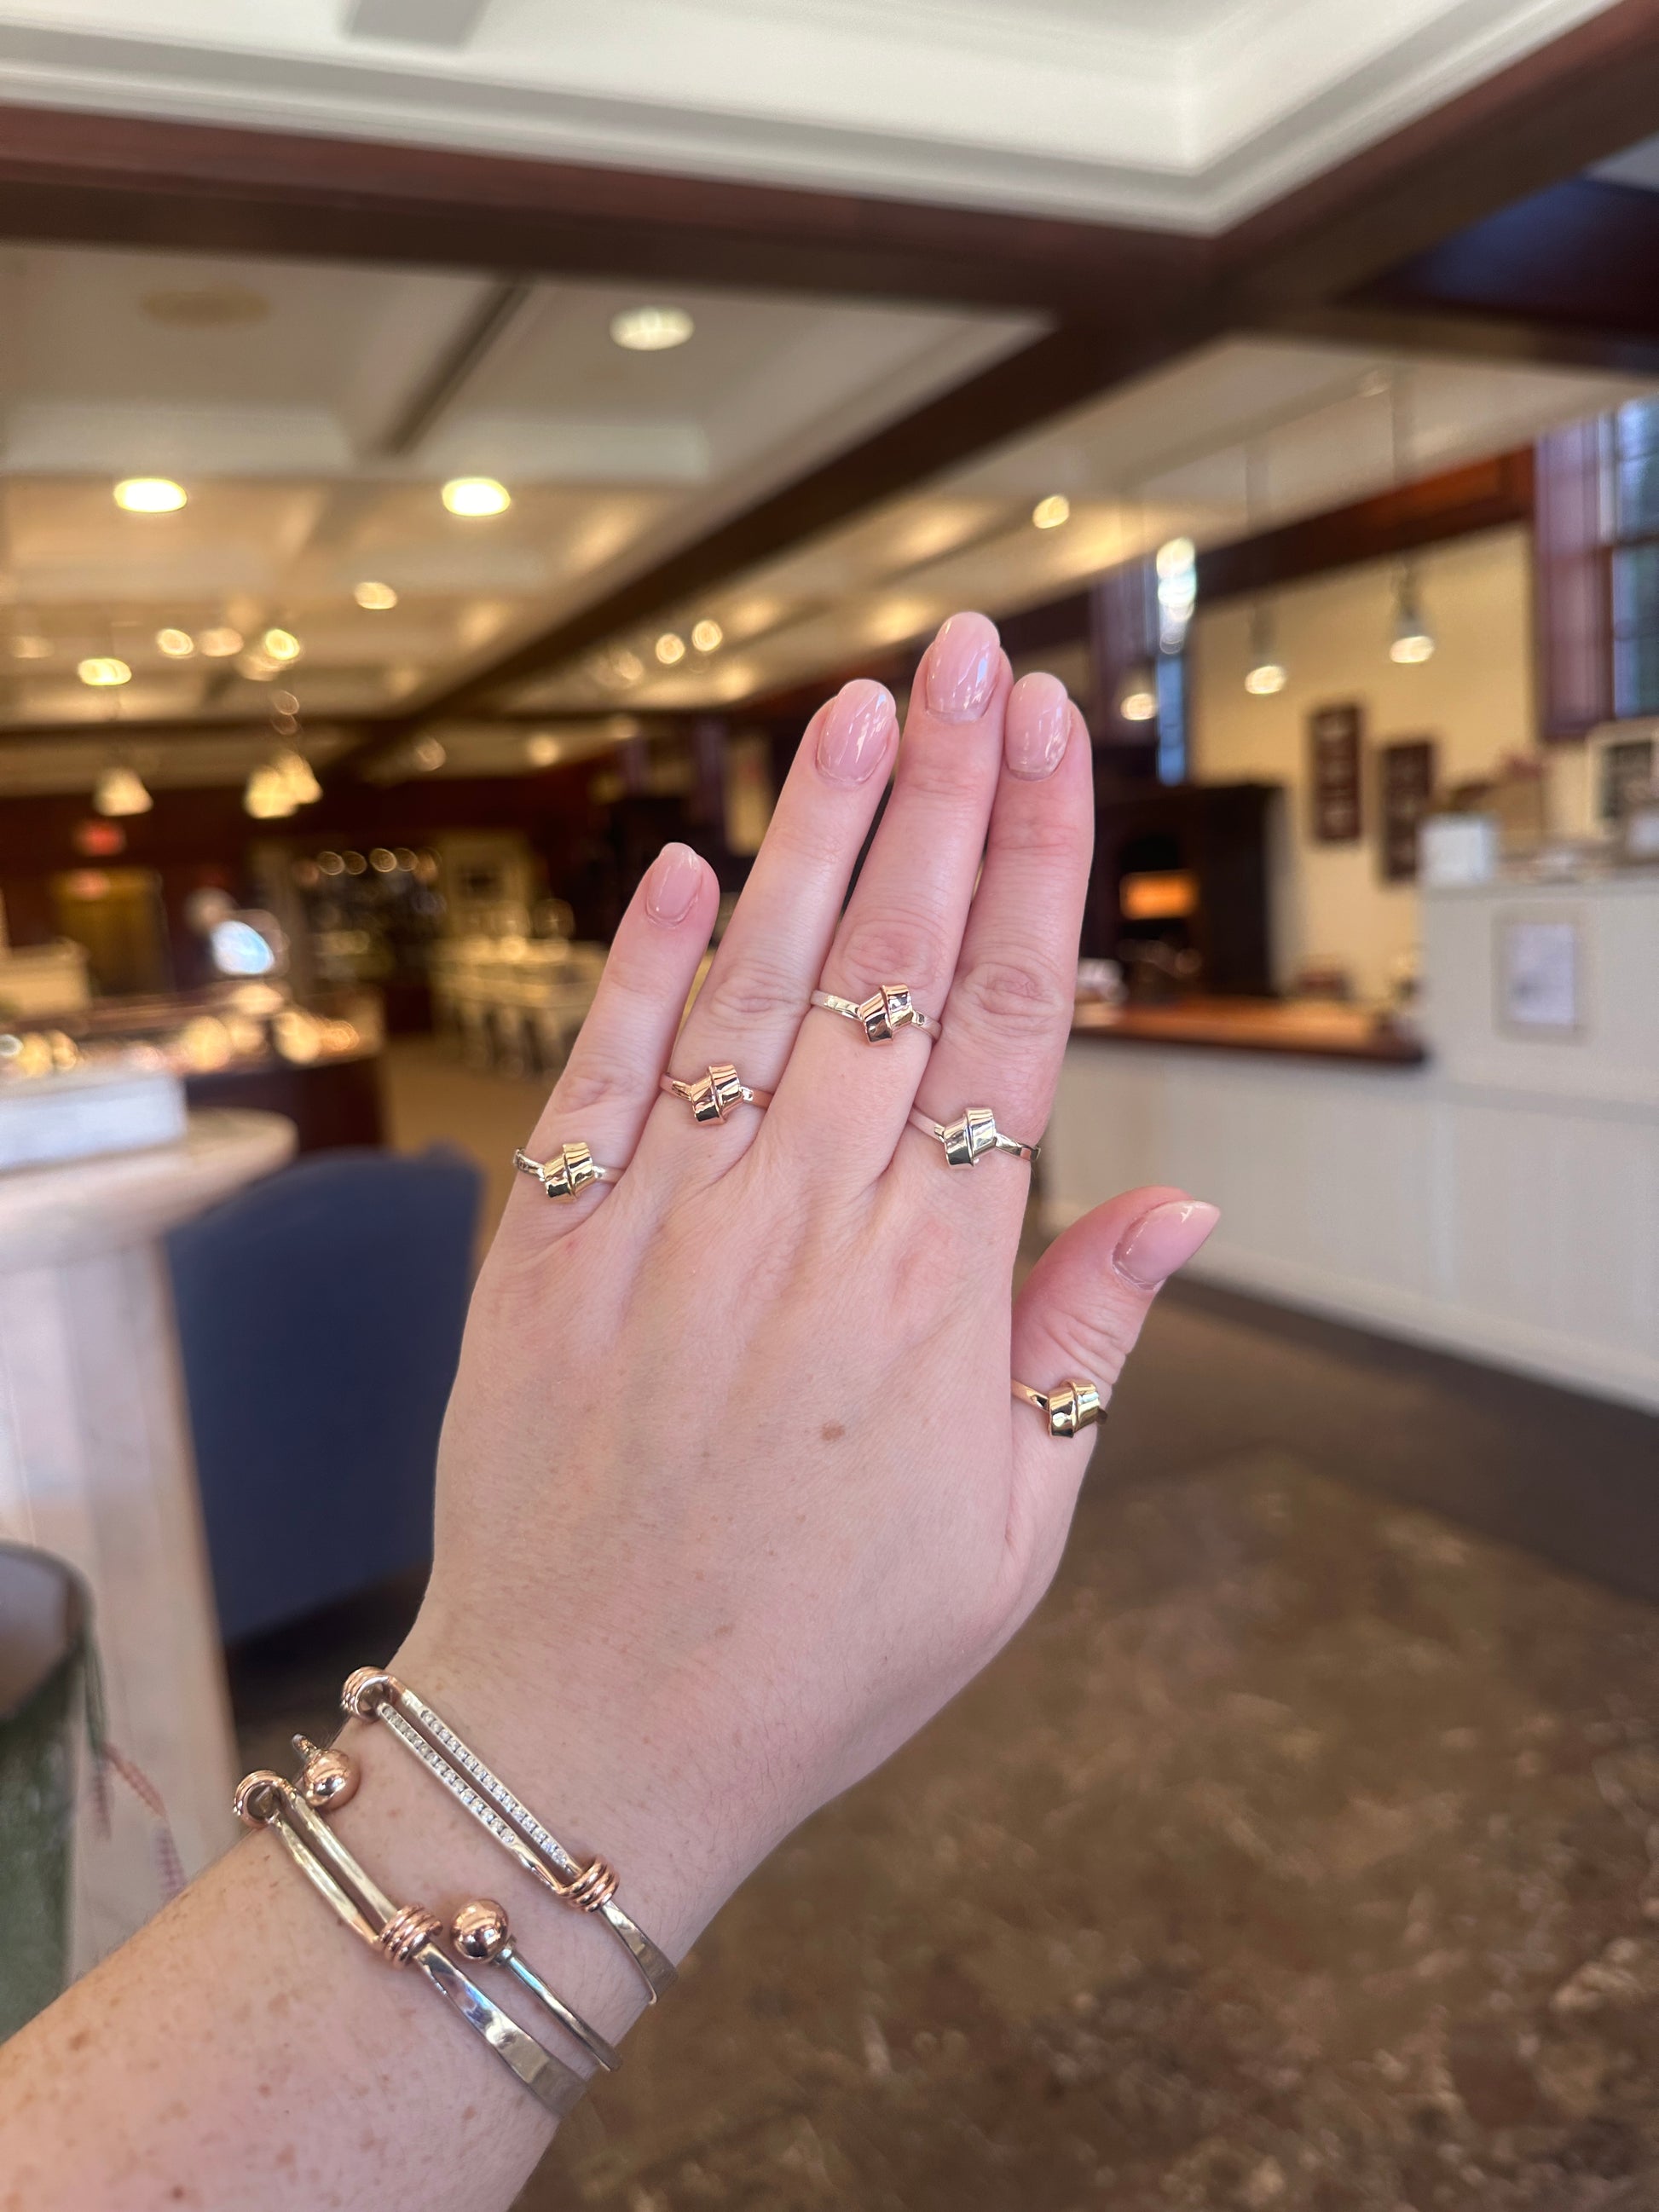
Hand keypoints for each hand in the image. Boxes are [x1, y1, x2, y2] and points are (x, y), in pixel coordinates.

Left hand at [398, 611, 1217, 1968]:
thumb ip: (1083, 1348)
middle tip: (968, 657)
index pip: (1011, 1021)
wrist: (593, 1737)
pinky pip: (598, 1075)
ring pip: (755, 987)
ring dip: (814, 839)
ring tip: (859, 709)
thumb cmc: (822, 1651)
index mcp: (932, 1282)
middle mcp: (800, 1217)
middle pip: (893, 964)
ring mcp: (663, 1222)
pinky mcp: (544, 1249)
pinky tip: (691, 870)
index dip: (1039, 865)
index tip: (1056, 742)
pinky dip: (642, 967)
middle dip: (941, 793)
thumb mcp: (1010, 1535)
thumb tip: (1185, 1208)